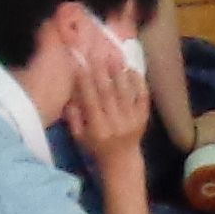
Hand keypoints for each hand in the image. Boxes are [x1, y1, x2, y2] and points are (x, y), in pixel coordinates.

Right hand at [58, 11, 150, 166]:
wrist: (122, 161)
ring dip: (119, 72)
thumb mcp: (79, 138)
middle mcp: (116, 123)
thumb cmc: (96, 148)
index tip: (80, 64)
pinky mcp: (144, 117)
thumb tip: (70, 94)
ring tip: (113, 54)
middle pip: (108, 93)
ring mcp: (132, 120)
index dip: (85, 82)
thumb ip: (74, 117)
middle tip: (96, 52)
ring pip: (125, 92)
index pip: (91, 101)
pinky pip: (142, 97)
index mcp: (98, 129)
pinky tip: (131, 69)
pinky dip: (138, 82)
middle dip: (101, 72)